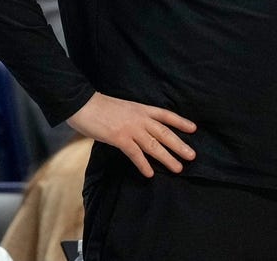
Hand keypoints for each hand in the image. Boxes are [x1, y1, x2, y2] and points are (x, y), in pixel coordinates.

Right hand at [66, 92, 196, 177]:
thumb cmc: (99, 106)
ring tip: (178, 168)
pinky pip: (135, 154)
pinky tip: (150, 174)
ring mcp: (130, 128)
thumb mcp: (123, 107)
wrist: (83, 103)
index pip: (166, 115)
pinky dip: (143, 164)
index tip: (194, 129)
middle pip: (165, 132)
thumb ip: (133, 117)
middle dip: (179, 145)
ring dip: (167, 157)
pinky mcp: (119, 138)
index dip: (181, 122)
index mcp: (141, 108)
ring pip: (154, 145)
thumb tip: (140, 128)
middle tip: (192, 156)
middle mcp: (140, 118)